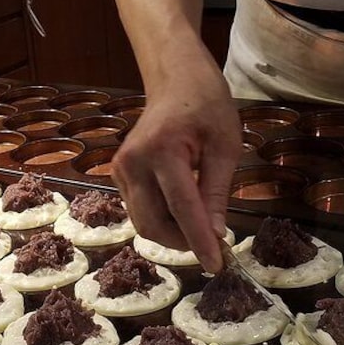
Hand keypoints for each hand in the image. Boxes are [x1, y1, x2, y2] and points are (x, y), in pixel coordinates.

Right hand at [112, 61, 240, 272]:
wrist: (175, 80)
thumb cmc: (206, 105)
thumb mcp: (224, 146)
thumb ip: (216, 192)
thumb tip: (216, 235)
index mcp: (162, 151)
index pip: (182, 209)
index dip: (200, 241)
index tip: (218, 265)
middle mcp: (133, 163)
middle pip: (153, 223)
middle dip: (183, 242)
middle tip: (213, 244)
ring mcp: (120, 169)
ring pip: (143, 222)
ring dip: (172, 233)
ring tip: (200, 225)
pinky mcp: (118, 174)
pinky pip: (138, 210)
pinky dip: (161, 219)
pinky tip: (182, 209)